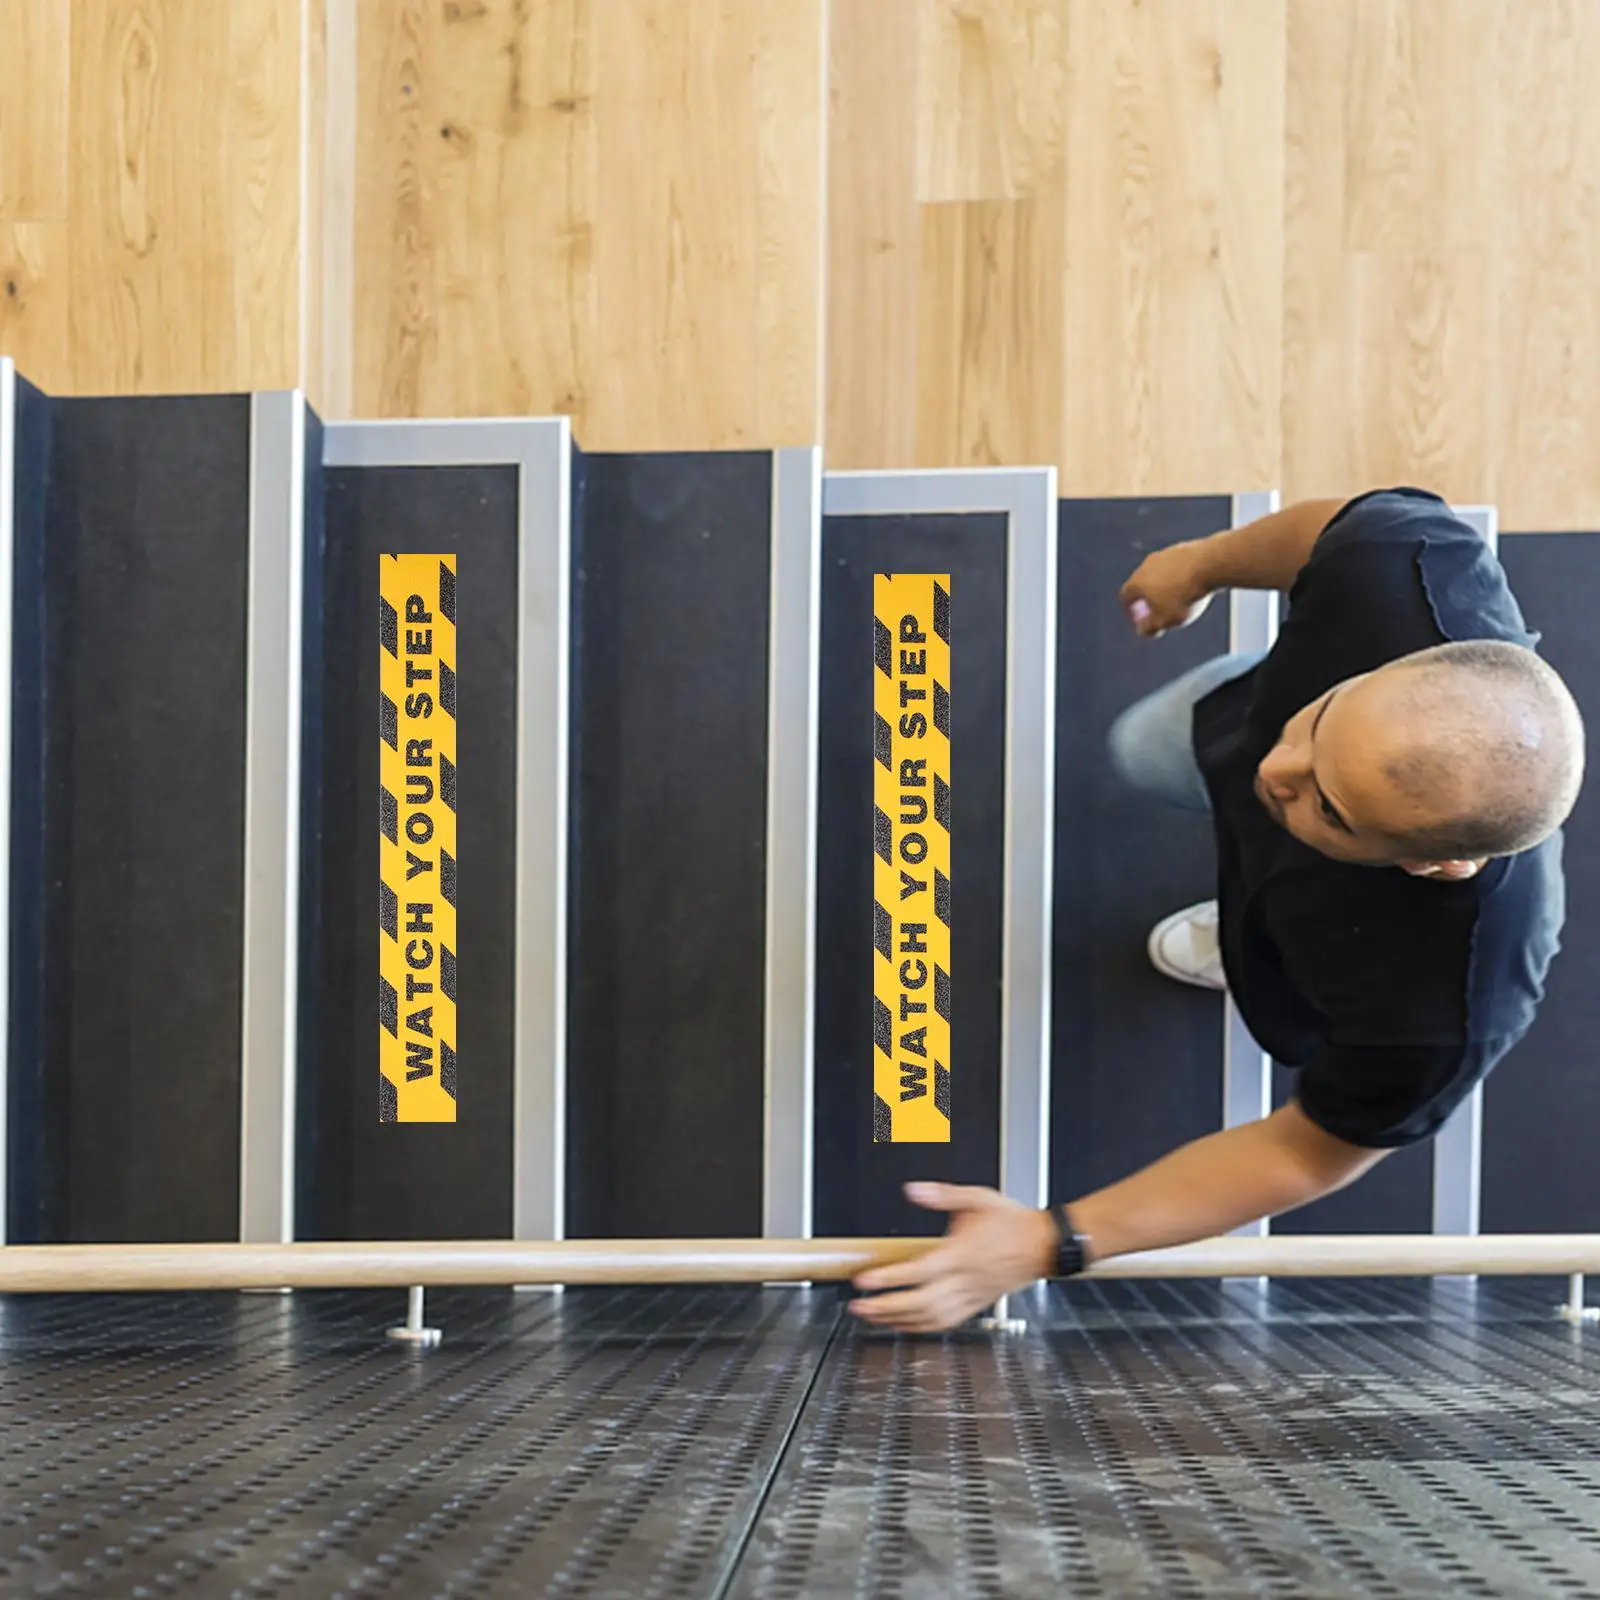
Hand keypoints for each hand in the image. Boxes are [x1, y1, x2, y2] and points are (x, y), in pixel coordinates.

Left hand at [849, 1183, 1057, 1333]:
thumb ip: (943, 1194)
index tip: (864, 1280)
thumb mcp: (978, 1197)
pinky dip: (921, 1327)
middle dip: (886, 1307)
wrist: (1043, 1244)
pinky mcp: (976, 1306)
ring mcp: (970, 1296)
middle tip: (859, 1306)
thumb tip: (914, 1190)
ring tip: (873, 1317)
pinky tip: (904, 1325)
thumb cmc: (1013, 1222)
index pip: (919, 1271)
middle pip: (920, 1302)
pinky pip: (945, 1323)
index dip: (889, 1278)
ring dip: (898, 1321)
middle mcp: (964, 1279)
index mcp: (961, 1253)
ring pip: (931, 1318)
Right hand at [1119, 540, 1215, 636]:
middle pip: (1143, 583)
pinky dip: (1182, 576)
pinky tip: (1195, 585)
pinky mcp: (1185, 548)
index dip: (1131, 609)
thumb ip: (1150, 627)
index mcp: (1137, 582)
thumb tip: (1143, 630)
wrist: (1211, 564)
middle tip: (1160, 610)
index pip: (1126, 596)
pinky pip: (1179, 566)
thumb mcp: (1165, 620)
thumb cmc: (1185, 594)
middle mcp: (1147, 565)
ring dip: (1167, 586)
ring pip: (1162, 573)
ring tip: (1180, 599)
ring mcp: (1166, 554)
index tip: (1140, 618)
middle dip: (1149, 597)